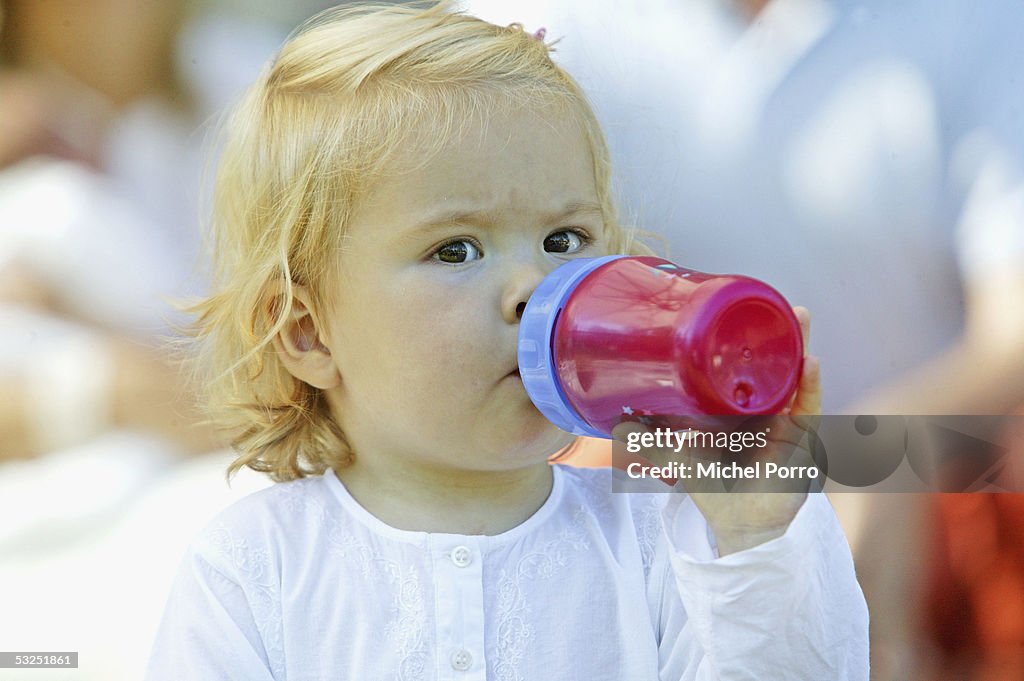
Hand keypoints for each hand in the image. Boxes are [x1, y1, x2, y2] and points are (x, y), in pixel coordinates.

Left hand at [613, 307, 821, 555]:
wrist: (738, 524)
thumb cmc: (712, 488)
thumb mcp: (676, 457)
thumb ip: (649, 439)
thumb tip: (615, 421)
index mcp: (736, 406)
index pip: (743, 365)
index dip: (744, 340)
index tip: (739, 309)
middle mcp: (763, 408)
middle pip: (774, 364)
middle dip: (778, 334)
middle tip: (776, 302)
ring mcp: (784, 420)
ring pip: (795, 377)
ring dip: (799, 347)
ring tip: (800, 317)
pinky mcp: (799, 439)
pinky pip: (807, 408)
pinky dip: (809, 386)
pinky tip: (809, 363)